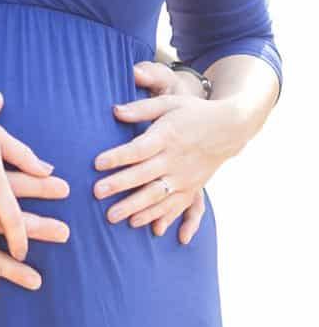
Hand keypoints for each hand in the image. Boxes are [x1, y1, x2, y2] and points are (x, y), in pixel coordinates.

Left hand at [93, 62, 242, 242]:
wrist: (229, 129)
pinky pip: (173, 207)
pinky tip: (137, 223)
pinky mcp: (192, 189)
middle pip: (144, 175)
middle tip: (96, 193)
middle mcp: (175, 159)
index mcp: (167, 136)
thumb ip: (141, 108)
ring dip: (134, 207)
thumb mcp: (169, 103)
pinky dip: (157, 217)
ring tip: (111, 216)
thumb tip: (115, 111)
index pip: (139, 149)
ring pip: (157, 196)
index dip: (118, 157)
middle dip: (119, 185)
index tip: (97, 163)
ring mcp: (185, 177)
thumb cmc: (192, 113)